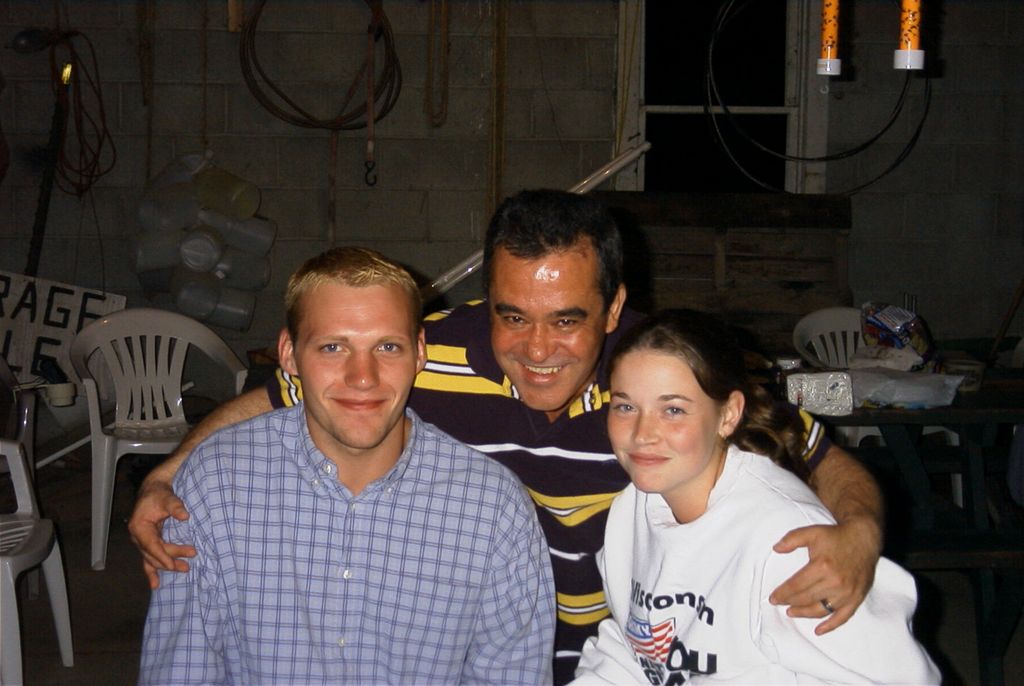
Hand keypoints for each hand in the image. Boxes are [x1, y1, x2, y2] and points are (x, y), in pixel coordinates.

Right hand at [128, 480, 195, 589]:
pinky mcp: (147, 542)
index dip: (162, 556)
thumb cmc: (160, 494)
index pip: (151, 546)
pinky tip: (155, 584)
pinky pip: (149, 558)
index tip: (172, 565)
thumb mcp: (168, 498)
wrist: (153, 489)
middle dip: (169, 560)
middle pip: (153, 554)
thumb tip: (184, 516)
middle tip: (187, 564)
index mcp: (139, 527)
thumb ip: (175, 506)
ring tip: (184, 569)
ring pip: (152, 558)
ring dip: (166, 565)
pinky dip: (152, 571)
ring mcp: (141, 540)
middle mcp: (137, 536)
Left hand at [768, 517, 880, 633]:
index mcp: (822, 566)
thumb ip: (792, 539)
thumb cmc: (836, 536)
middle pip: (807, 598)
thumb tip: (776, 549)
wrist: (864, 538)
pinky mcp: (857, 598)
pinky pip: (842, 617)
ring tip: (792, 612)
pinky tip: (818, 631)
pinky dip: (830, 626)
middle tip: (779, 604)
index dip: (783, 593)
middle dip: (790, 603)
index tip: (773, 598)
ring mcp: (847, 592)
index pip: (796, 586)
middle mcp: (835, 582)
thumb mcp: (812, 532)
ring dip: (805, 613)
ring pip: (821, 609)